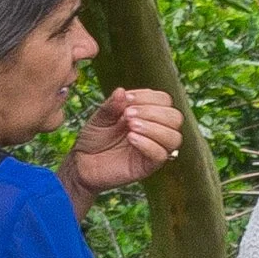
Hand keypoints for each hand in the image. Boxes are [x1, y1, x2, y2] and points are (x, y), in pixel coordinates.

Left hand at [60, 88, 184, 205]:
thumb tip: (122, 91)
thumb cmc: (94, 138)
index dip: (148, 96)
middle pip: (175, 117)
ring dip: (154, 128)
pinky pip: (161, 155)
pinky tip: (131, 138)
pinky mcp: (148, 166)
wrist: (83, 163)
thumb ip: (112, 105)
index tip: (127, 98)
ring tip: (131, 126)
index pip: (164, 100)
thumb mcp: (100, 117)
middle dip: (153, 112)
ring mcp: (154, 149)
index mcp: (148, 114)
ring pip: (174, 137)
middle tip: (128, 115)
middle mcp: (156, 130)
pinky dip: (148, 144)